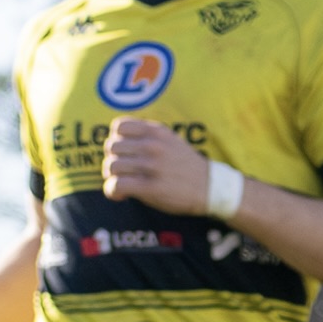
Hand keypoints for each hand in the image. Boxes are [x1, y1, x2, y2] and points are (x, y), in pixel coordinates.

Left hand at [100, 117, 216, 215]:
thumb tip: (116, 142)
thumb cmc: (186, 166)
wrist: (210, 188)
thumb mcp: (170, 141)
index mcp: (157, 132)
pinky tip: (120, 195)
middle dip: (112, 160)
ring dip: (112, 177)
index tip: (123, 153)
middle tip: (121, 172)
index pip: (119, 126)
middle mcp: (153, 145)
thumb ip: (147, 137)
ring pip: (112, 166)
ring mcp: (152, 166)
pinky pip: (117, 185)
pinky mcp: (150, 187)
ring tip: (122, 184)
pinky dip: (112, 191)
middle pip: (111, 147)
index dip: (115, 140)